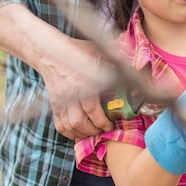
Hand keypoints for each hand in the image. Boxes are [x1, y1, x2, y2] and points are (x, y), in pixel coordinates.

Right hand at [0, 3, 113, 138]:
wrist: (51, 53)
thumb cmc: (79, 52)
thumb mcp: (99, 53)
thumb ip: (115, 63)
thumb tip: (134, 70)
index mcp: (83, 82)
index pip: (92, 109)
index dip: (102, 121)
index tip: (110, 125)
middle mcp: (70, 94)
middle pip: (80, 122)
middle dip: (94, 130)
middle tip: (103, 129)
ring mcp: (60, 101)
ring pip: (69, 126)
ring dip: (83, 133)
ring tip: (93, 131)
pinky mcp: (54, 105)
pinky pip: (59, 126)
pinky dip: (69, 133)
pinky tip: (79, 132)